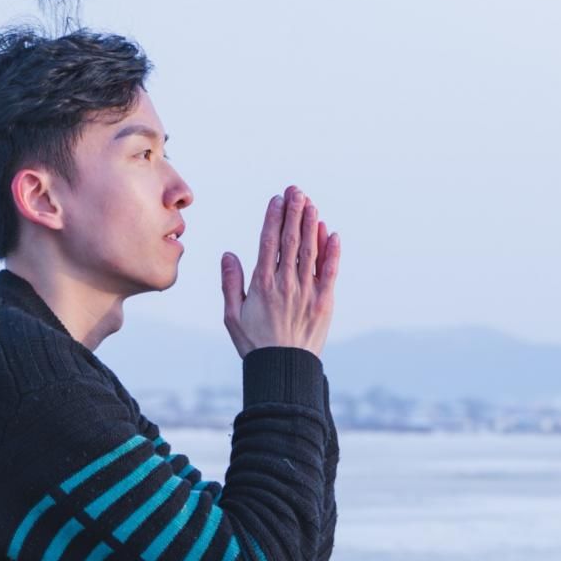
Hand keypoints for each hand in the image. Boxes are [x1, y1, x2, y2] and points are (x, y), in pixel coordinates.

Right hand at [221, 185, 340, 358]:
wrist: (283, 370)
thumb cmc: (255, 344)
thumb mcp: (232, 316)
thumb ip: (230, 283)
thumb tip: (228, 254)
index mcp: (262, 284)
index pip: (268, 242)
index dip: (274, 218)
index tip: (277, 200)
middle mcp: (286, 283)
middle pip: (291, 240)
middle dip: (294, 212)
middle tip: (296, 191)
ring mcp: (307, 291)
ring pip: (310, 250)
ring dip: (311, 225)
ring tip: (311, 204)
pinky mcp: (324, 301)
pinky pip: (330, 271)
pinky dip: (332, 252)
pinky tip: (332, 234)